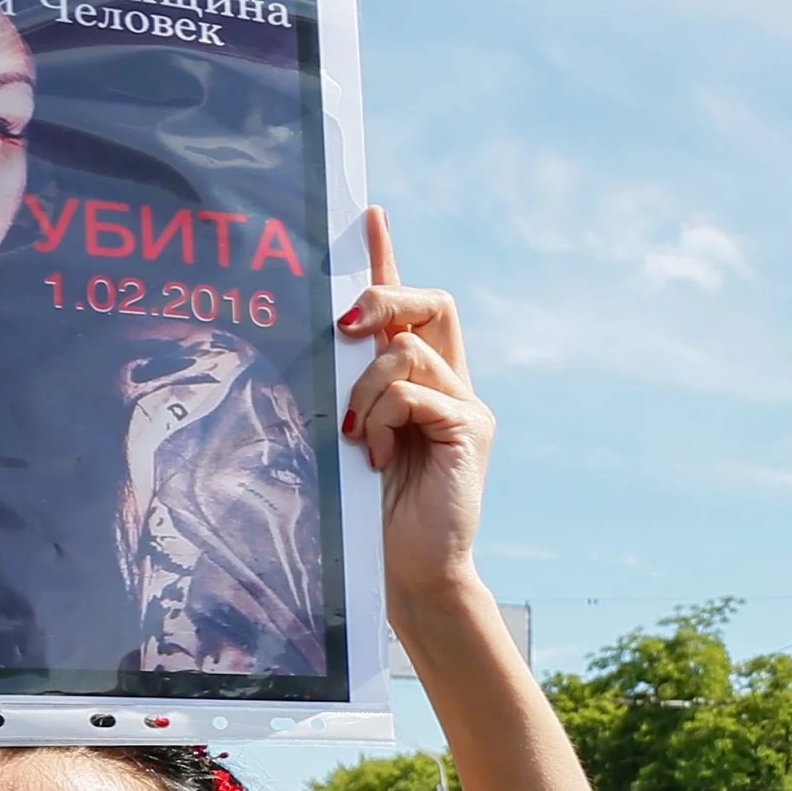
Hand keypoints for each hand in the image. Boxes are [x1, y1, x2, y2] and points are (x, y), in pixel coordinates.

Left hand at [338, 209, 491, 601]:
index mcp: (423, 385)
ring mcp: (465, 408)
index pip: (411, 308)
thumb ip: (348, 391)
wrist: (410, 575)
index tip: (366, 215)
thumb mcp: (350, 438)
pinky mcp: (469, 431)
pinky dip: (383, 419)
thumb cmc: (369, 515)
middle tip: (346, 325)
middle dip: (384, 300)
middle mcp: (453, 387)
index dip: (388, 260)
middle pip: (431, 305)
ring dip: (365, 390)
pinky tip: (378, 456)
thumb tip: (322, 343)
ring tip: (360, 439)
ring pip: (406, 352)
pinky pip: (414, 392)